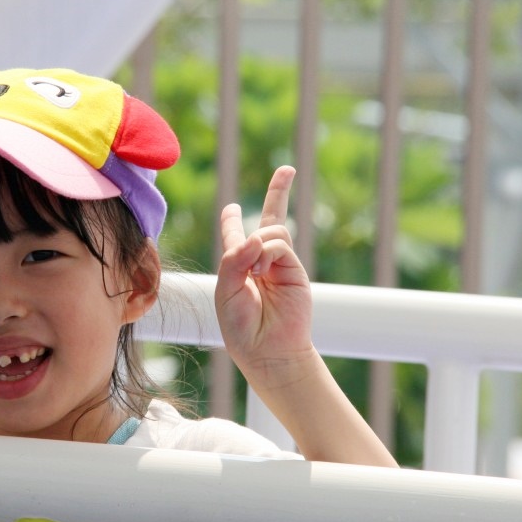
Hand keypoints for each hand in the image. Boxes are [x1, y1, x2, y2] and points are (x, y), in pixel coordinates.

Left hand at [214, 166, 312, 381]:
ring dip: (259, 242)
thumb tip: (256, 237)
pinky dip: (266, 251)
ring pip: (272, 230)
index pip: (237, 236)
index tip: (233, 208)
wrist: (267, 351)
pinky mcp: (295, 271)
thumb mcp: (225, 290)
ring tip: (254, 271)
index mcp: (238, 267)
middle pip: (270, 220)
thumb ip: (234, 259)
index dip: (234, 220)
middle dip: (279, 193)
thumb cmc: (240, 327)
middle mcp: (261, 262)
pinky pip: (279, 245)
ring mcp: (280, 265)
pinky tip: (260, 270)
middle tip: (287, 170)